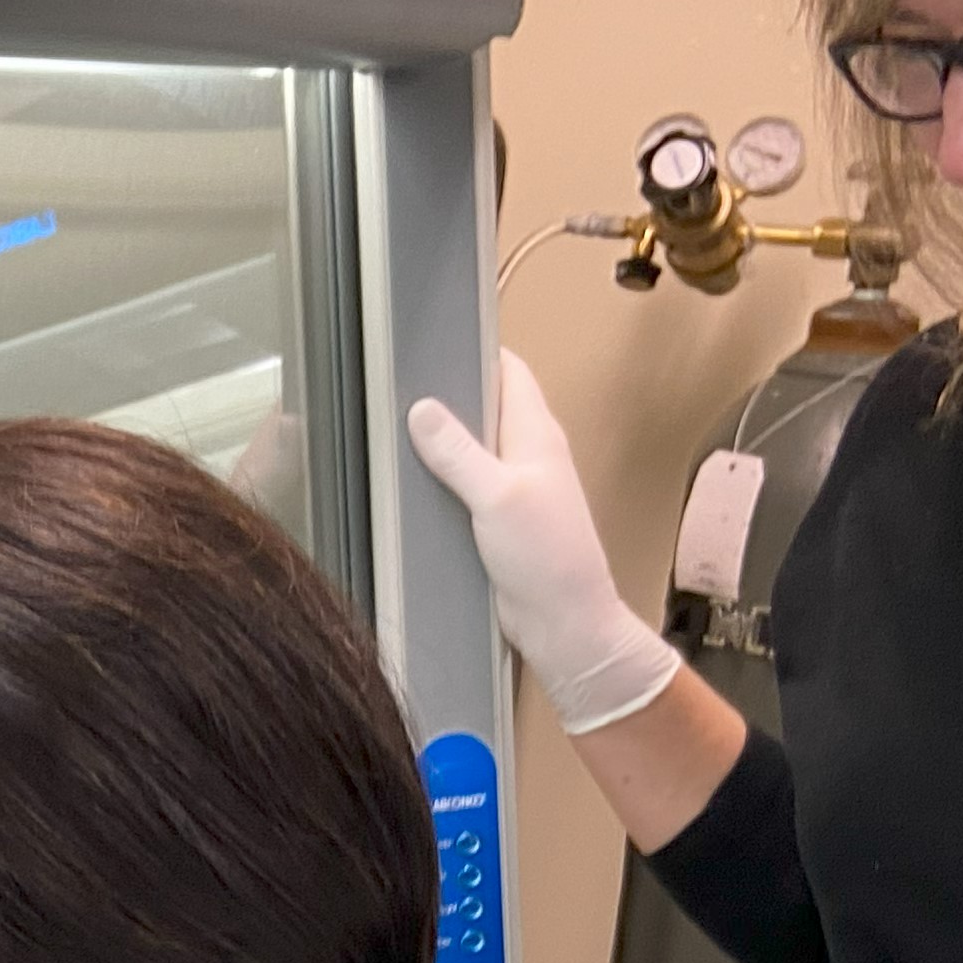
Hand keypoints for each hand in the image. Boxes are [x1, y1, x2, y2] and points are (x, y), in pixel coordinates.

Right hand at [404, 351, 683, 734]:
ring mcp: (515, 488)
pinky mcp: (500, 521)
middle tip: (401, 385)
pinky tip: (414, 485)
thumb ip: (458, 452)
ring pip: (474, 448)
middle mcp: (529, 455)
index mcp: (537, 434)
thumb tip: (422, 409)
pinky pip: (467, 487)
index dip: (477, 351)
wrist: (565, 623)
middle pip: (486, 408)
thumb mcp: (497, 496)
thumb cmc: (548, 558)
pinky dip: (443, 480)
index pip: (509, 371)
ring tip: (397, 429)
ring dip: (443, 442)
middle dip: (449, 395)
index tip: (437, 339)